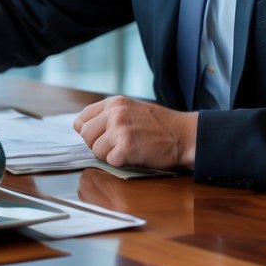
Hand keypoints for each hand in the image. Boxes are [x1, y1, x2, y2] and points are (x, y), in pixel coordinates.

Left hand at [73, 96, 196, 169]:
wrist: (185, 135)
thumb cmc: (160, 126)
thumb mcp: (132, 109)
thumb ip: (108, 115)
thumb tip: (80, 127)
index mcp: (114, 103)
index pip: (82, 118)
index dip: (89, 130)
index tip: (101, 136)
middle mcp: (114, 114)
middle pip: (86, 135)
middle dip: (97, 144)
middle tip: (116, 146)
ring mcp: (120, 130)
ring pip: (95, 149)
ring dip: (109, 154)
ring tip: (128, 149)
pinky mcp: (126, 148)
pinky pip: (109, 161)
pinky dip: (120, 162)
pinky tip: (135, 155)